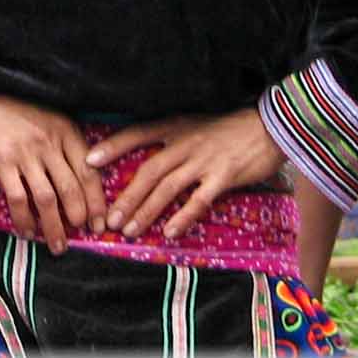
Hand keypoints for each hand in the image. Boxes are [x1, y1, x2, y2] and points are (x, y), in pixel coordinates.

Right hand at [0, 63, 104, 253]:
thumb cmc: (17, 109)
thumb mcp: (50, 118)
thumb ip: (66, 144)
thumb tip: (83, 181)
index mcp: (66, 131)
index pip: (89, 172)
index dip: (97, 202)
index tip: (99, 222)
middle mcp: (50, 143)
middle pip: (72, 189)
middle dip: (79, 218)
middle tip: (81, 236)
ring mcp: (26, 153)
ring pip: (48, 199)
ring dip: (54, 227)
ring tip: (58, 246)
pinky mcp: (3, 162)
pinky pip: (18, 198)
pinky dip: (24, 219)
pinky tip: (27, 232)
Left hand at [84, 110, 285, 240]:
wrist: (268, 126)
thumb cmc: (229, 129)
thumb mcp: (196, 125)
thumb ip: (172, 140)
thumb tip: (146, 162)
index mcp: (176, 126)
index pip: (137, 134)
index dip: (113, 146)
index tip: (89, 160)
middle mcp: (185, 142)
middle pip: (148, 170)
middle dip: (126, 196)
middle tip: (109, 219)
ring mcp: (204, 160)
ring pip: (167, 187)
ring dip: (146, 210)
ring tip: (129, 230)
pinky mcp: (223, 177)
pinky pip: (198, 200)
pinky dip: (182, 216)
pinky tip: (169, 232)